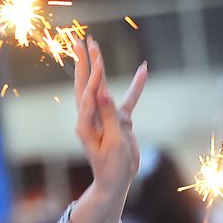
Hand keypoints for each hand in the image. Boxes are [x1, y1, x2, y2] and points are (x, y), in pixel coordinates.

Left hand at [72, 36, 145, 208]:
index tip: (98, 58)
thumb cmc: (113, 167)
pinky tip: (144, 70)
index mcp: (85, 124)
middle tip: (78, 40)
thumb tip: (102, 93)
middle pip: (86, 83)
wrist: (117, 183)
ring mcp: (105, 117)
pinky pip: (128, 100)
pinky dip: (136, 86)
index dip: (95, 76)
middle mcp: (91, 117)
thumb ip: (110, 117)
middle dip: (83, 61)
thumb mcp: (114, 143)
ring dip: (99, 66)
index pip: (89, 94)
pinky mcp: (119, 121)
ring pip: (101, 86)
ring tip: (95, 45)